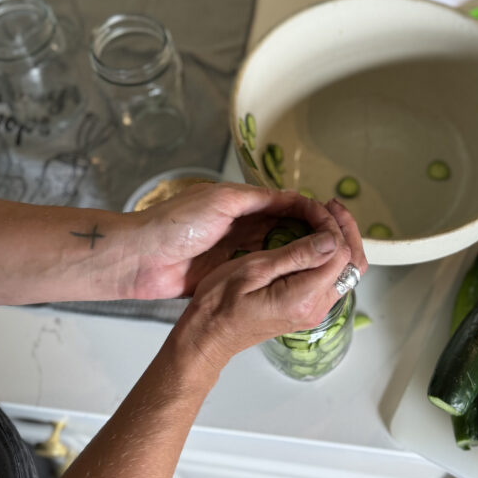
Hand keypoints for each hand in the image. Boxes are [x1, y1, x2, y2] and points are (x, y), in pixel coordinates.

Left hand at [126, 182, 339, 299]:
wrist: (141, 259)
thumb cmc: (175, 225)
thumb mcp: (220, 201)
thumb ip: (257, 198)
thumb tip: (293, 196)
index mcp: (242, 203)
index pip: (287, 203)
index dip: (311, 211)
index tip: (332, 221)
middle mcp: (244, 225)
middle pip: (288, 227)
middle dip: (312, 233)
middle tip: (336, 245)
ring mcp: (238, 250)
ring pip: (280, 251)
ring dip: (300, 255)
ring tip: (326, 264)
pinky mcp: (231, 273)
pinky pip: (263, 272)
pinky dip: (282, 274)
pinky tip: (300, 281)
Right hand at [166, 195, 367, 372]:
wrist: (209, 335)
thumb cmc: (220, 303)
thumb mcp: (253, 269)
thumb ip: (295, 255)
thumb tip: (330, 239)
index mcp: (303, 297)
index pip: (339, 254)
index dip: (333, 225)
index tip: (318, 206)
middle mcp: (316, 308)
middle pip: (352, 264)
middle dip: (347, 230)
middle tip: (332, 206)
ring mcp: (314, 312)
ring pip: (345, 272)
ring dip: (341, 242)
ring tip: (325, 218)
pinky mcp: (307, 310)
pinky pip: (331, 280)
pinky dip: (330, 257)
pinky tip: (315, 240)